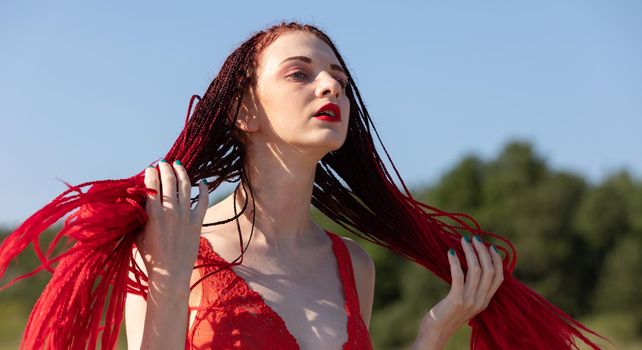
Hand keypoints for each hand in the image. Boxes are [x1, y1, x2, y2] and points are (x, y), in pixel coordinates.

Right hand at [137, 159, 208, 280]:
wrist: (170, 274)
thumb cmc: (150, 258)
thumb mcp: (138, 235)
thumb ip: (140, 217)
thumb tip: (137, 202)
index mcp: (154, 213)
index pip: (152, 185)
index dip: (150, 174)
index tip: (149, 169)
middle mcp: (171, 211)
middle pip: (169, 181)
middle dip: (166, 169)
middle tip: (164, 163)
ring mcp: (186, 215)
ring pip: (186, 186)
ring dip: (182, 173)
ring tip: (179, 165)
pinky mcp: (198, 222)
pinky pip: (204, 201)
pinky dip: (204, 190)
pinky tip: (202, 182)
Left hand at [418, 235, 503, 345]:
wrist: (436, 332)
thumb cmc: (447, 314)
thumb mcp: (466, 301)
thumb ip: (472, 287)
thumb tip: (472, 263)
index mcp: (486, 301)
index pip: (499, 277)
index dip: (497, 260)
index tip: (490, 246)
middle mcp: (481, 301)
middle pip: (489, 270)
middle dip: (483, 251)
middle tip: (474, 238)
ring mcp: (469, 301)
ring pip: (476, 270)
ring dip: (470, 252)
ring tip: (463, 241)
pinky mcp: (456, 300)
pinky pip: (458, 276)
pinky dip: (455, 262)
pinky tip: (450, 252)